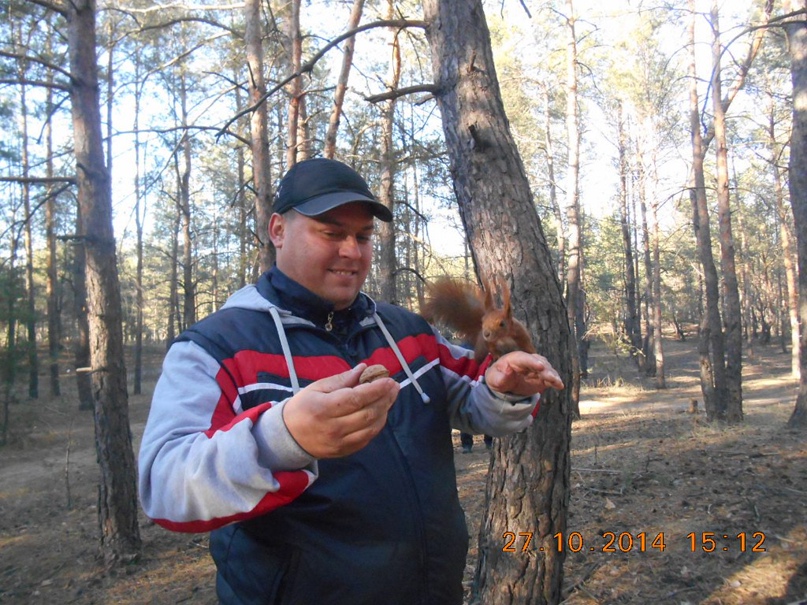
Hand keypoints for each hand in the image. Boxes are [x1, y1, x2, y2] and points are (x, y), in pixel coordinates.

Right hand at [282, 364, 398, 458]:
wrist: (288, 437)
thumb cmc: (302, 407)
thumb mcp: (317, 388)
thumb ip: (342, 379)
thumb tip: (364, 369)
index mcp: (324, 409)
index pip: (356, 399)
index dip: (376, 389)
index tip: (388, 379)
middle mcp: (333, 428)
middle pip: (368, 413)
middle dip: (385, 398)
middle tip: (394, 386)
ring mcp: (340, 442)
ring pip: (371, 427)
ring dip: (385, 411)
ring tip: (390, 397)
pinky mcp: (344, 451)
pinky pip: (367, 438)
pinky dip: (377, 424)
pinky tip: (381, 412)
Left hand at [485, 352, 563, 397]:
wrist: (504, 382)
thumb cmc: (497, 378)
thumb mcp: (494, 379)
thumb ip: (500, 377)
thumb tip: (508, 371)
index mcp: (516, 358)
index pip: (525, 358)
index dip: (533, 362)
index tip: (540, 366)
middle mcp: (529, 361)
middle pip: (539, 363)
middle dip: (546, 370)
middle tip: (550, 377)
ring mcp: (537, 368)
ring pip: (547, 370)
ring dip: (552, 375)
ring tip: (557, 382)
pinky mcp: (542, 377)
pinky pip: (550, 378)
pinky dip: (555, 381)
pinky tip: (560, 386)